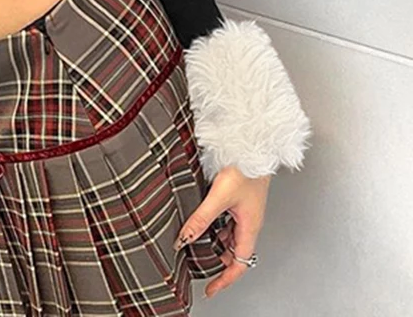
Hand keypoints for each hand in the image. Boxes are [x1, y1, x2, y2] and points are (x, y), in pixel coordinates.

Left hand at [173, 165, 270, 298]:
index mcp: (250, 227)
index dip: (225, 279)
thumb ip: (201, 219)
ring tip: (196, 247)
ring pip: (230, 236)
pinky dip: (215, 228)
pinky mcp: (239, 200)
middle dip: (219, 263)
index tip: (210, 289)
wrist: (253, 148)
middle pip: (235, 252)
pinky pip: (228, 222)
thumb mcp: (218, 197)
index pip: (240, 264)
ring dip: (216, 244)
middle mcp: (249, 222)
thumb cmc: (244, 169)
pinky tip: (202, 222)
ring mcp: (245, 212)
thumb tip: (184, 239)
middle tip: (199, 268)